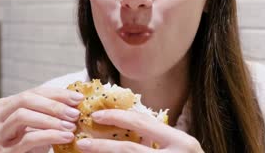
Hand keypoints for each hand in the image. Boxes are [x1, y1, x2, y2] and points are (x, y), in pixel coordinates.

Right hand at [0, 85, 83, 152]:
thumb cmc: (29, 147)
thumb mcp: (37, 126)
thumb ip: (48, 111)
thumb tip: (76, 98)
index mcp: (5, 106)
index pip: (33, 92)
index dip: (57, 93)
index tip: (78, 98)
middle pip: (25, 100)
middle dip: (53, 105)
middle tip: (75, 113)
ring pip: (22, 116)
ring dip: (51, 120)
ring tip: (71, 126)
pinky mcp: (4, 152)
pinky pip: (28, 139)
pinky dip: (50, 136)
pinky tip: (66, 138)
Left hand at [76, 109, 203, 152]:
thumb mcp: (179, 146)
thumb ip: (157, 136)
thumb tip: (125, 121)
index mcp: (181, 142)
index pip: (143, 124)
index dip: (116, 117)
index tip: (96, 116)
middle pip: (129, 150)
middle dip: (102, 145)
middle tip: (82, 141)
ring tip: (86, 152)